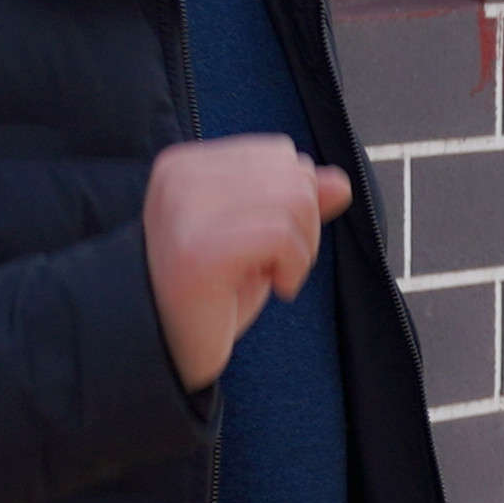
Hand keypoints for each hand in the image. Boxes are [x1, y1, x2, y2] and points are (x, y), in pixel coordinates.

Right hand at [145, 137, 354, 387]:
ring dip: (303, 248)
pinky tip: (274, 287)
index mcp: (185, 164)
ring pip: (295, 198)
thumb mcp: (259, 236)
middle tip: (275, 263)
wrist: (163, 348)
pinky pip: (283, 235)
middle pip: (292, 172)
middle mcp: (180, 177)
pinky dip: (295, 267)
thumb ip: (295, 202)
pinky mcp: (199, 249)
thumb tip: (340, 181)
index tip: (266, 243)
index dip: (295, 201)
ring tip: (273, 274)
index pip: (280, 154)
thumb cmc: (210, 294)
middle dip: (305, 223)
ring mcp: (185, 210)